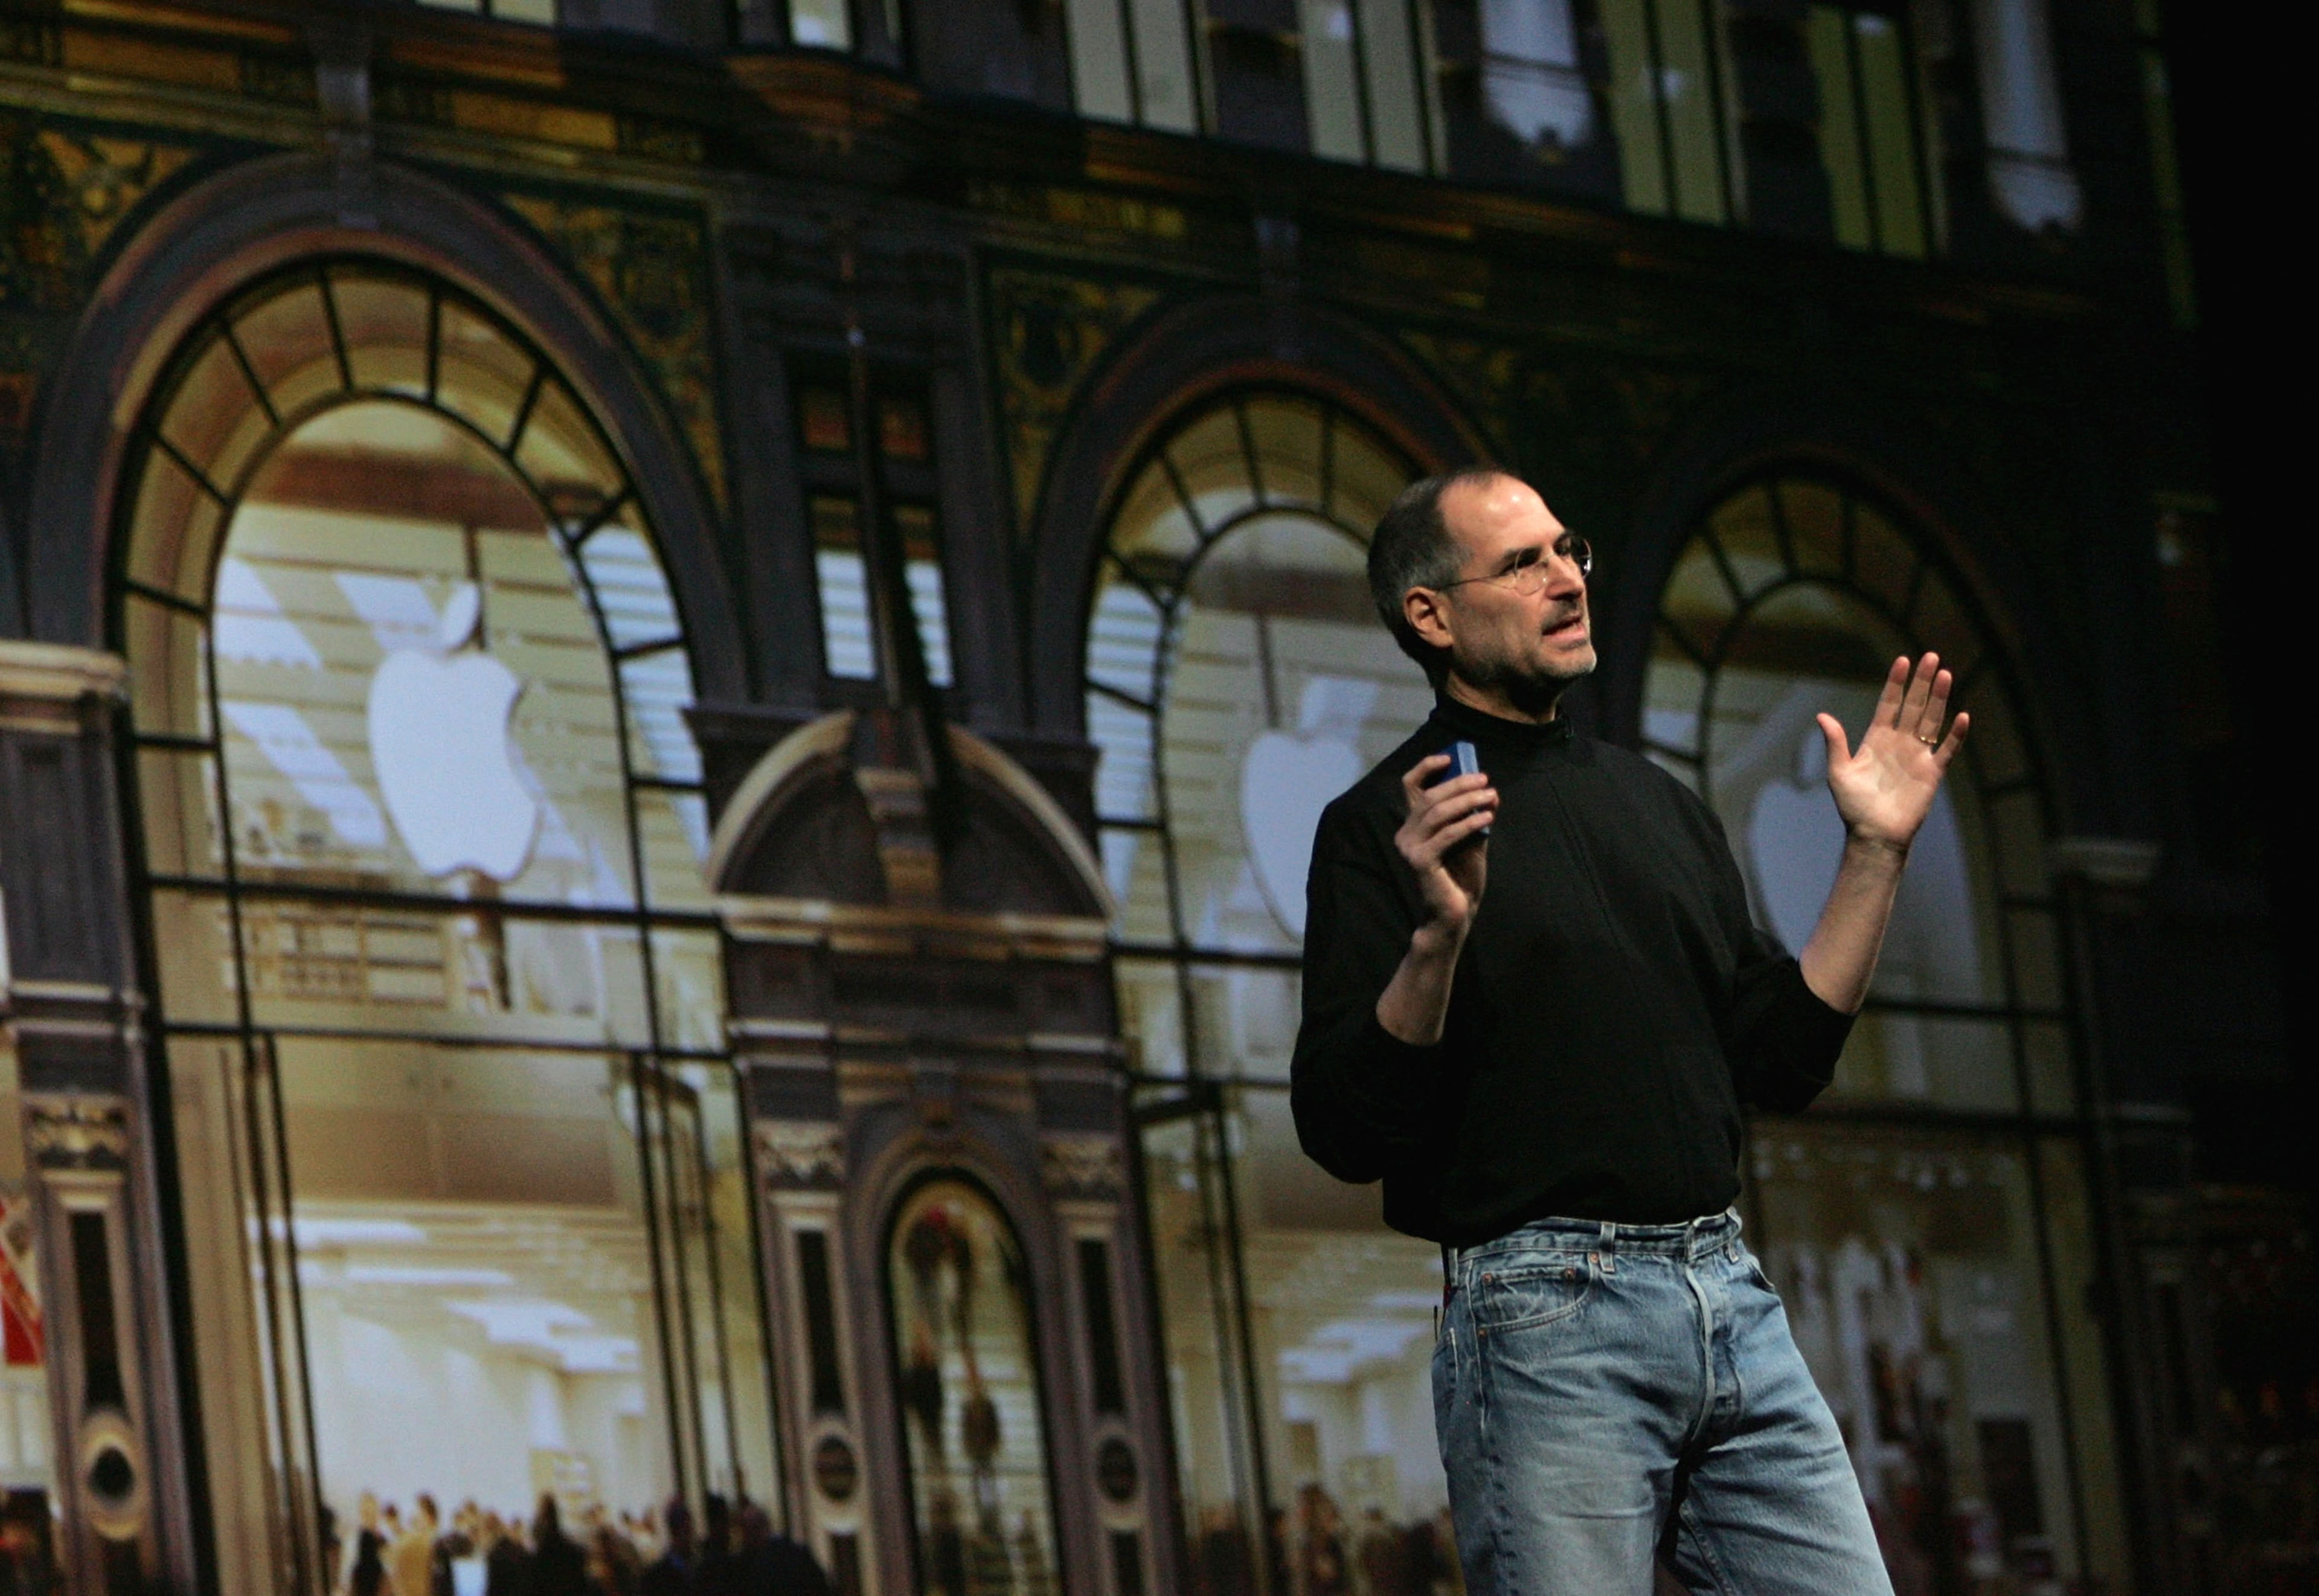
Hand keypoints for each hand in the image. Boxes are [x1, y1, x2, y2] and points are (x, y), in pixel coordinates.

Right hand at [1395, 754, 1494, 941]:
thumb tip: (1487, 791)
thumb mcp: (1469, 839)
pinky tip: (1487, 816)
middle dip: (1459, 784)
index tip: (1449, 757)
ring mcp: (1410, 848)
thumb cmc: (1461, 877)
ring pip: (1437, 813)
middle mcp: (1405, 834)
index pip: (1410, 787)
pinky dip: (1469, 823)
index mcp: (1413, 826)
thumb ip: (1471, 817)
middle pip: (1429, 797)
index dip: (1426, 768)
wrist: (1455, 914)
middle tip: (1485, 779)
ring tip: (1491, 796)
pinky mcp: (1420, 862)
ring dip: (1467, 800)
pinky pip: (1447, 835)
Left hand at [1818, 653, 1968, 851]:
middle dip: (1922, 682)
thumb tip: (1822, 716)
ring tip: (1946, 675)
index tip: (1902, 661)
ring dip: (1939, 699)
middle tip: (1932, 657)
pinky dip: (1955, 735)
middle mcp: (1899, 742)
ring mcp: (1917, 755)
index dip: (1896, 683)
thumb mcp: (1839, 772)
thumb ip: (1835, 743)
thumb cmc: (1853, 806)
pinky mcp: (1932, 772)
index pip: (1889, 704)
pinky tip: (1962, 716)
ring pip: (1932, 720)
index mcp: (1876, 739)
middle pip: (1914, 705)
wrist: (1873, 835)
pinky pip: (1947, 749)